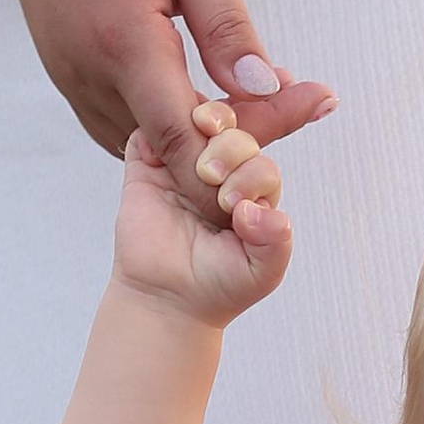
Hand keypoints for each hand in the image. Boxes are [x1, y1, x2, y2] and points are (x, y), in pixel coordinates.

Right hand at [0, 0, 336, 180]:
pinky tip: (196, 92)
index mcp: (123, 40)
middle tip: (286, 101)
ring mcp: (68, 75)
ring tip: (246, 97)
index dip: (234, 166)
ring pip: (140, 146)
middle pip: (167, 152)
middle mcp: (87, 71)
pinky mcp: (62, 70)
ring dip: (193, 139)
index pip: (182, 141)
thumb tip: (264, 88)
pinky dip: (159, 124)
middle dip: (227, 148)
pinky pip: (116, 123)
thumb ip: (227, 25)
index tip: (283, 154)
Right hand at [109, 106, 289, 327]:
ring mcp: (184, 165)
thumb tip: (269, 213)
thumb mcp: (262, 272)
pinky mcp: (147, 166)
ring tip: (196, 148)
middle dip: (230, 149)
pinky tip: (157, 151)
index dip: (253, 174)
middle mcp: (223, 172)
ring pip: (197, 123)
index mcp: (253, 191)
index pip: (262, 164)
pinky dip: (153, 131)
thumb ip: (276, 242)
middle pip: (235, 137)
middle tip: (212, 176)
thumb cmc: (218, 286)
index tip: (234, 204)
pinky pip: (148, 135)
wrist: (166, 300)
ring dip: (201, 123)